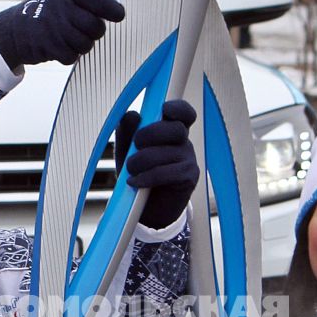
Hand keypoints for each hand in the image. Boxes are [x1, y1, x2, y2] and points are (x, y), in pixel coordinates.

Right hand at [0, 0, 122, 68]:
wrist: (13, 30)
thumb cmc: (47, 14)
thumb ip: (85, 3)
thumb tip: (117, 13)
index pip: (97, 1)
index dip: (112, 10)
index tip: (119, 16)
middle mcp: (60, 6)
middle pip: (96, 27)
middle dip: (95, 33)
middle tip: (87, 31)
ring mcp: (53, 27)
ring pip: (86, 44)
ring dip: (82, 46)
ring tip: (70, 39)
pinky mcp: (47, 46)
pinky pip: (72, 57)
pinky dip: (69, 55)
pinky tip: (59, 47)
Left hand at [115, 99, 198, 228]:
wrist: (146, 208)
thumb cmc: (138, 173)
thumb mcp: (127, 150)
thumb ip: (127, 131)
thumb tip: (133, 115)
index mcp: (171, 130)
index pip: (184, 112)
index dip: (177, 108)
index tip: (164, 110)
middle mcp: (184, 142)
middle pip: (175, 129)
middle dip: (150, 134)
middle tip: (135, 146)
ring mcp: (189, 159)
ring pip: (167, 152)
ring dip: (142, 161)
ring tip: (130, 171)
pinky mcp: (189, 177)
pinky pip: (167, 172)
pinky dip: (147, 177)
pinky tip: (135, 183)